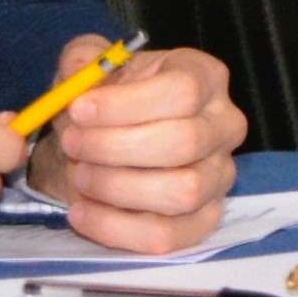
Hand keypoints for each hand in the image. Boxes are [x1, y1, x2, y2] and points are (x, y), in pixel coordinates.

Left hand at [19, 37, 244, 254]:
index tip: (78, 109)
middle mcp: (225, 126)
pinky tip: (82, 210)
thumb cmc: (105, 103)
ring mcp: (220, 177)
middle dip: (115, 147)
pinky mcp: (204, 221)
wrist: (102, 145)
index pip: (183, 91)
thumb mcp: (88, 67)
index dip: (125, 104)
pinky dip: (116, 228)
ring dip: (116, 186)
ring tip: (79, 174)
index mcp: (204, 78)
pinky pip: (168, 236)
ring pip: (182, 192)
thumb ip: (80, 60)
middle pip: (184, 142)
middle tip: (73, 143)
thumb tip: (79, 72)